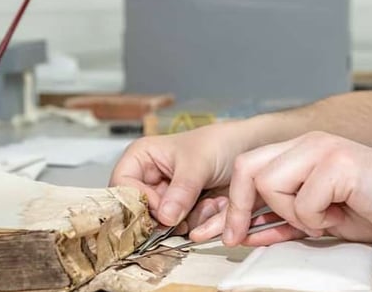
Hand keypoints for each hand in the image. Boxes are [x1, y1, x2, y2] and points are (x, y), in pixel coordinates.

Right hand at [109, 123, 247, 226]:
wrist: (248, 150)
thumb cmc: (220, 144)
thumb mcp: (199, 163)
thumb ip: (181, 190)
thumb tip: (164, 217)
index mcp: (140, 157)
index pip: (122, 187)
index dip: (138, 201)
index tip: (162, 210)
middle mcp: (148, 179)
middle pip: (139, 211)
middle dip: (167, 216)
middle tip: (188, 214)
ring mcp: (165, 197)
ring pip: (163, 223)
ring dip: (189, 219)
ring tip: (211, 202)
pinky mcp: (181, 211)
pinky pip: (182, 228)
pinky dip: (200, 222)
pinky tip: (215, 205)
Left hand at [217, 131, 371, 245]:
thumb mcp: (316, 218)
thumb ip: (283, 218)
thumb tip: (245, 231)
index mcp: (301, 150)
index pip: (250, 166)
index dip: (235, 203)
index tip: (230, 232)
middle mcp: (308, 142)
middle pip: (248, 167)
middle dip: (240, 207)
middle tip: (242, 236)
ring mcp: (322, 148)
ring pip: (271, 183)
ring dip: (292, 213)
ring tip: (321, 219)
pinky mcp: (337, 161)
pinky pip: (303, 200)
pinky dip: (317, 219)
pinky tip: (338, 215)